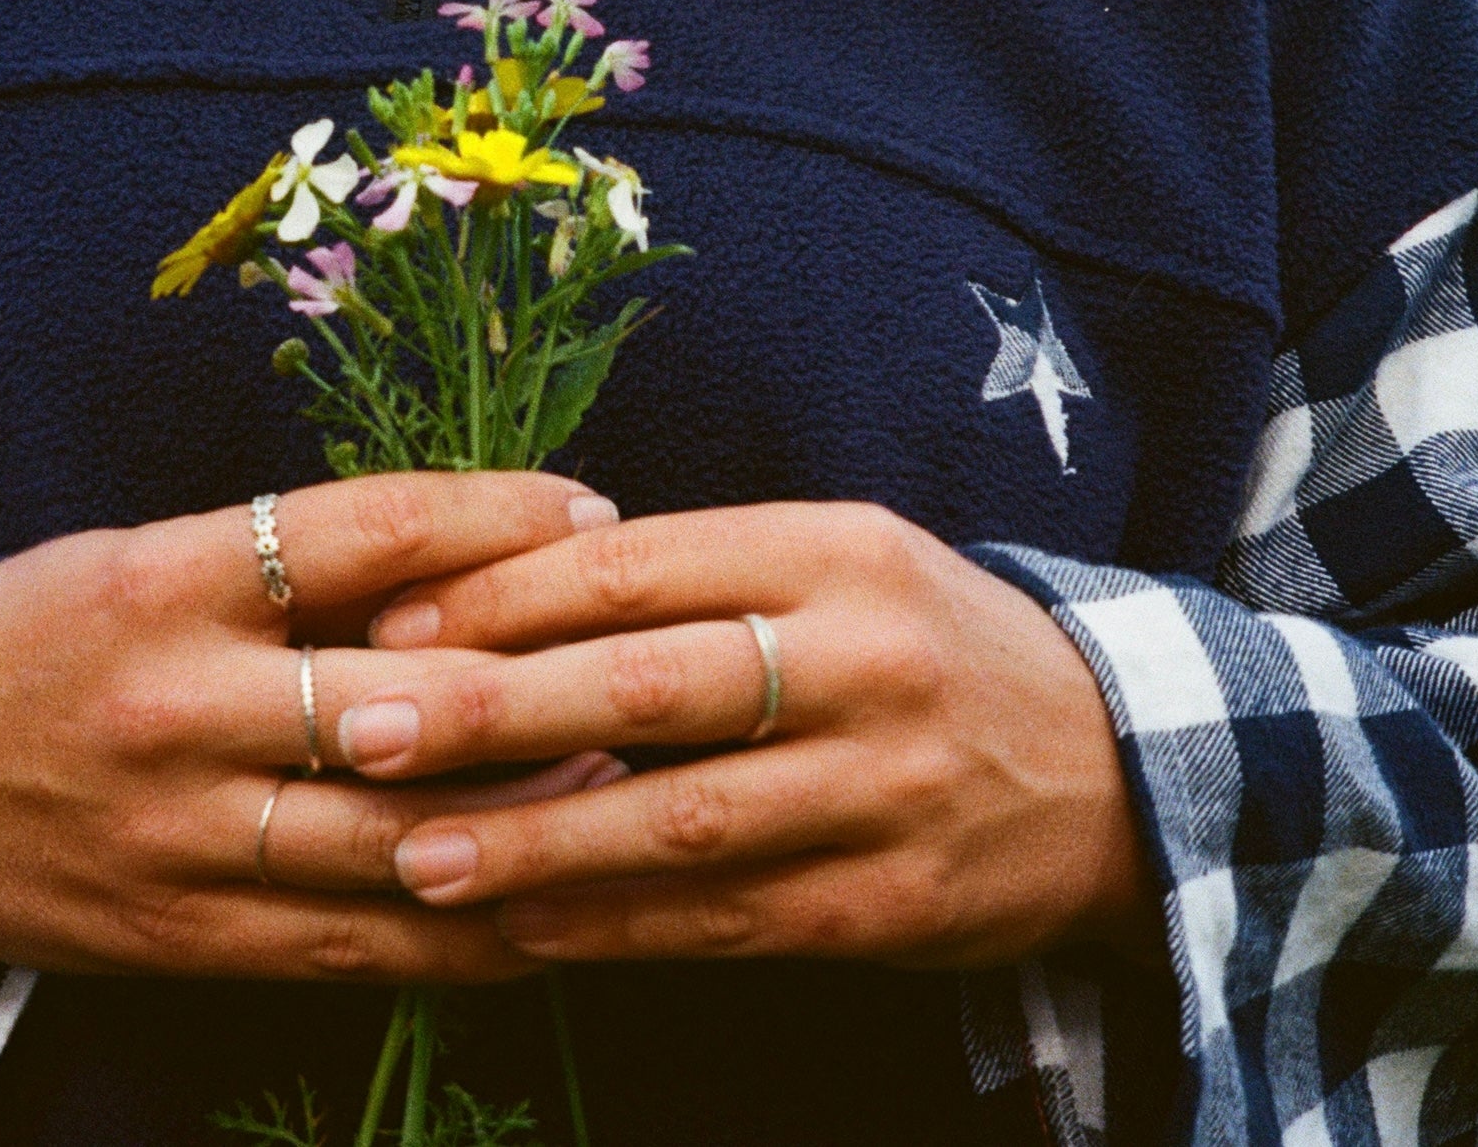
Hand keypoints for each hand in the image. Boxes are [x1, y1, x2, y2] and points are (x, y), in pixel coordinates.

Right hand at [0, 473, 629, 979]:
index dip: (500, 517)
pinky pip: (356, 944)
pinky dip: (466, 933)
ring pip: (399, 839)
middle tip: (659, 661)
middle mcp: (177, 706)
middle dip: (549, 684)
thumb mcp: (137, 559)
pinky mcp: (182, 936)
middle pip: (405, 698)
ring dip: (535, 820)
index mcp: (166, 581)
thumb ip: (285, 562)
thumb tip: (472, 553)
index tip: (599, 511)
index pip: (367, 529)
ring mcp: (180, 836)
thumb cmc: (32, 643)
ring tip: (637, 788)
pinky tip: (555, 909)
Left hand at [334, 502, 1156, 969]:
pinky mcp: (897, 901)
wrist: (1120, 766)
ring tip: (412, 857)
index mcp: (837, 550)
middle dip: (490, 713)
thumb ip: (694, 580)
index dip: (501, 598)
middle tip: (358, 734)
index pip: (638, 564)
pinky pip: (729, 917)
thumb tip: (485, 595)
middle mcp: (867, 659)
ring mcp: (888, 787)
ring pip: (682, 819)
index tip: (385, 629)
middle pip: (649, 685)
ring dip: (535, 842)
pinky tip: (522, 927)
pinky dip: (617, 925)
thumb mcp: (838, 568)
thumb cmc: (924, 651)